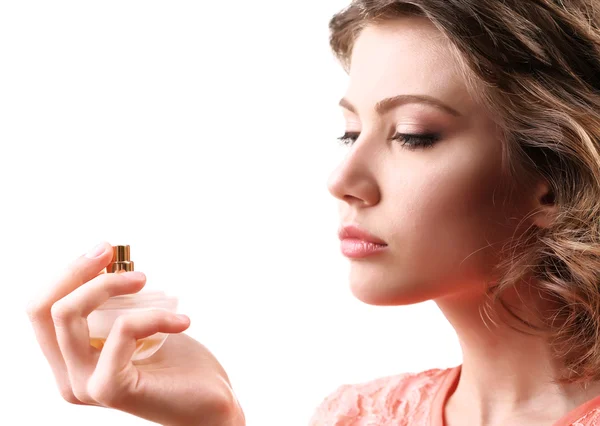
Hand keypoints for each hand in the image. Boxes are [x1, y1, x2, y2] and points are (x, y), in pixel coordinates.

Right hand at [27, 241, 244, 425]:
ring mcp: (84, 384)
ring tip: (145, 280)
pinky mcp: (109, 389)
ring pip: (69, 314)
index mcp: (70, 360)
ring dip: (109, 284)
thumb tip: (106, 259)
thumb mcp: (140, 324)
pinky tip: (182, 321)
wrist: (207, 403)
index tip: (103, 250)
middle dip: (76, 269)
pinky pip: (122, 329)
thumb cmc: (178, 363)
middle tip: (110, 251)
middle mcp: (68, 375)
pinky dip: (154, 315)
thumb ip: (117, 303)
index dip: (67, 273)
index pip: (41, 309)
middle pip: (44, 309)